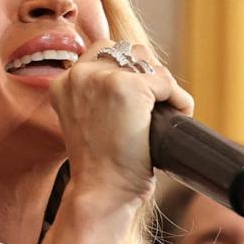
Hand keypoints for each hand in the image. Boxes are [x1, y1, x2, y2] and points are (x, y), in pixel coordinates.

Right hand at [49, 39, 193, 205]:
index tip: (136, 101)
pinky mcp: (130, 87)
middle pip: (130, 51)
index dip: (128, 71)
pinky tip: (176, 118)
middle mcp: (79, 75)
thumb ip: (97, 95)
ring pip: (150, 63)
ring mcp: (104, 79)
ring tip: (163, 114)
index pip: (104, 51)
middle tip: (153, 107)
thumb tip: (126, 59)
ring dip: (164, 86)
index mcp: (64, 82)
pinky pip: (168, 83)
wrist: (101, 193)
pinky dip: (180, 101)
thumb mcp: (87, 122)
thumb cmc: (101, 168)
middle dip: (149, 74)